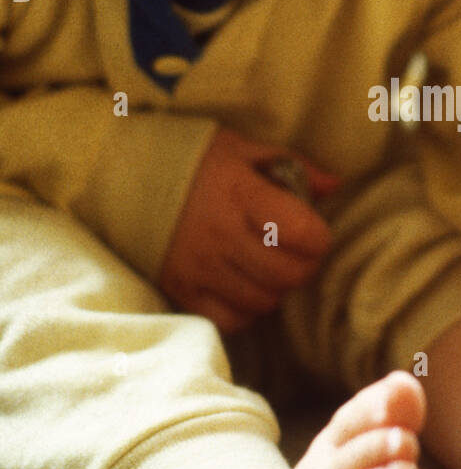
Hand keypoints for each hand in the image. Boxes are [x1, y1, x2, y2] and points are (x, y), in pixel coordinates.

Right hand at [159, 127, 342, 334]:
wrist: (118, 173)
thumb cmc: (189, 158)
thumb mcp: (241, 148)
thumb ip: (292, 166)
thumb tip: (336, 185)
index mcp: (241, 193)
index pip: (303, 234)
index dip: (318, 238)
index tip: (312, 232)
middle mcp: (221, 234)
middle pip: (288, 275)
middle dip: (303, 267)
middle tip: (295, 255)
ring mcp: (198, 265)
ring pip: (263, 301)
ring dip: (275, 289)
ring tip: (267, 268)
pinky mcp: (179, 288)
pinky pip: (229, 319)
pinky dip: (244, 310)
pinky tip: (242, 286)